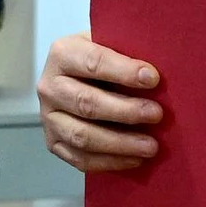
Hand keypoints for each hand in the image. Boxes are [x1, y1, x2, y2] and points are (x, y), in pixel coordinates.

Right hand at [37, 32, 161, 172]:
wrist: (75, 78)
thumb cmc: (101, 61)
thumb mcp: (110, 45)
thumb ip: (128, 53)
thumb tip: (156, 75)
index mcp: (63, 54)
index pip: (94, 63)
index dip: (124, 72)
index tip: (153, 78)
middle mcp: (50, 87)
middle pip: (87, 103)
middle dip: (126, 111)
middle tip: (156, 115)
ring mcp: (48, 118)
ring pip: (82, 136)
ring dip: (120, 143)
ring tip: (151, 146)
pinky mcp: (53, 142)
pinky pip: (80, 159)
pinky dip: (110, 161)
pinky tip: (135, 159)